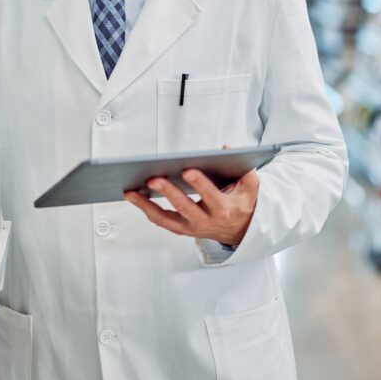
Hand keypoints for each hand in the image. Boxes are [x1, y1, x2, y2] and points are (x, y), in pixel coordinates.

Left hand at [124, 167, 258, 246]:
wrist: (242, 230)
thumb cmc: (242, 204)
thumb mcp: (250, 186)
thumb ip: (243, 168)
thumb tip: (225, 149)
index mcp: (224, 209)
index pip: (210, 196)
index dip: (199, 183)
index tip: (187, 170)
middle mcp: (207, 221)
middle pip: (185, 208)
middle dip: (168, 193)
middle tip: (153, 178)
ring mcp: (193, 228)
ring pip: (167, 219)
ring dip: (147, 206)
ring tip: (130, 192)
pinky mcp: (183, 230)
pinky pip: (162, 222)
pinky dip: (147, 211)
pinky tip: (135, 198)